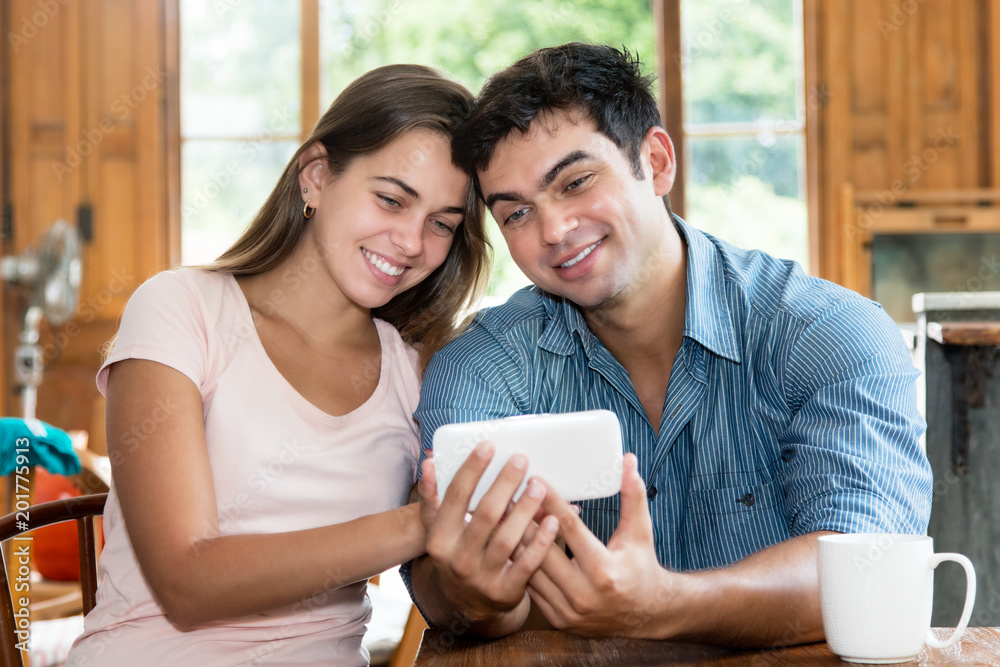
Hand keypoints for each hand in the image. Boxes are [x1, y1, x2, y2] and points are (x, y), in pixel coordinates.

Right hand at [417, 442, 559, 622]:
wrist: (466, 601)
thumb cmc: (456, 551)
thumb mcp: (438, 528)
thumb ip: (433, 497)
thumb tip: (429, 463)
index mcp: (439, 539)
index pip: (455, 497)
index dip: (472, 470)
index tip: (489, 446)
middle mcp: (458, 559)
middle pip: (485, 514)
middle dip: (504, 484)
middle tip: (521, 460)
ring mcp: (482, 577)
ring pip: (508, 538)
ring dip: (526, 509)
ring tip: (538, 485)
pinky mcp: (506, 591)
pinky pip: (527, 563)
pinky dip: (541, 541)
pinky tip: (553, 520)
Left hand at [525, 453, 678, 637]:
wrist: (646, 617)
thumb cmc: (641, 568)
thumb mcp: (640, 532)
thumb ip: (633, 496)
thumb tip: (628, 460)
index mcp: (603, 570)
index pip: (570, 528)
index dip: (551, 502)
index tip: (535, 480)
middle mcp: (584, 594)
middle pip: (542, 550)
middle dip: (523, 520)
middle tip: (507, 494)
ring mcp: (569, 610)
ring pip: (532, 570)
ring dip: (515, 543)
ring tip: (501, 517)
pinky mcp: (559, 619)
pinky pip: (532, 589)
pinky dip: (520, 566)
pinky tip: (508, 545)